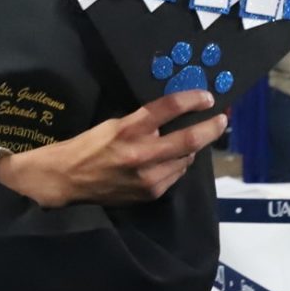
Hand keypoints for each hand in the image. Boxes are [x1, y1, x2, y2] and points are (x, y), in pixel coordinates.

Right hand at [0, 90, 227, 208]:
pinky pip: (176, 175)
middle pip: (189, 140)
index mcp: (128, 130)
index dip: (192, 100)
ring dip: (191, 148)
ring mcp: (148, 178)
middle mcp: (141, 154)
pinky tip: (171, 159)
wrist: (68, 180)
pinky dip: (178, 164)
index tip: (207, 97)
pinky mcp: (151, 193)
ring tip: (189, 141)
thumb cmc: (89, 146)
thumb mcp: (114, 125)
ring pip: (186, 159)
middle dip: (211, 128)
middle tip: (221, 120)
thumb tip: (174, 118)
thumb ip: (144, 123)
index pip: (168, 109)